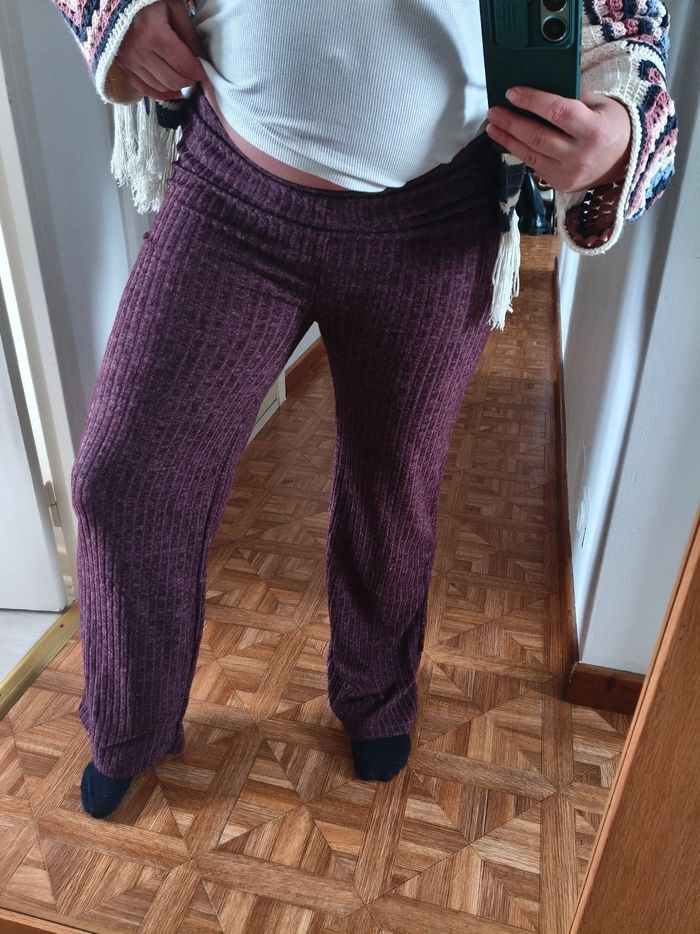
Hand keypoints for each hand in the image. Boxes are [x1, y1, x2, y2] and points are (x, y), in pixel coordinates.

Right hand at [114, 0, 207, 100]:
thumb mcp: (174, 9)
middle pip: (173, 80)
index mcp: (154, 34)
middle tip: (195, 73)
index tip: (205, 71)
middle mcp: (139, 51)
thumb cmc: (149, 0)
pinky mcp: (123, 66)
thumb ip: (190, 37)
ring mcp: (128, 61)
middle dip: (189, 80)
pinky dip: (161, 93)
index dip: (199, 72)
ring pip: (161, 87)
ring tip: (183, 76)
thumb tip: (204, 63)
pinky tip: (172, 91)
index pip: (184, 65)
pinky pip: (145, 90)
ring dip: (176, 86)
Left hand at [485, 87, 632, 190]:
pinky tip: (507, 139)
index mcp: (594, 131)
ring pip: (531, 154)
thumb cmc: (611, 125)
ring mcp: (569, 173)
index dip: (533, 101)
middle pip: (538, 136)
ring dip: (508, 138)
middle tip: (494, 110)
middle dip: (512, 122)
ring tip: (493, 125)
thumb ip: (572, 98)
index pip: (558, 112)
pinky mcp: (560, 184)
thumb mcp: (599, 105)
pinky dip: (519, 151)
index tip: (512, 93)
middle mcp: (581, 155)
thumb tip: (537, 88)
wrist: (625, 160)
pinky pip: (534, 165)